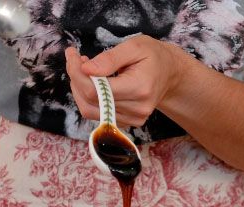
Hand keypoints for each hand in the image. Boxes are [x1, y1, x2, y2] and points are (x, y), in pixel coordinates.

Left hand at [64, 35, 188, 127]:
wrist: (170, 74)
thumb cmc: (153, 56)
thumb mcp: (134, 47)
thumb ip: (109, 59)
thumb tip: (85, 69)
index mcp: (139, 88)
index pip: (96, 90)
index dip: (77, 74)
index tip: (73, 55)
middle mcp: (137, 109)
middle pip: (90, 101)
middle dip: (76, 79)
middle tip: (76, 60)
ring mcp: (133, 118)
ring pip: (90, 111)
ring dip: (80, 90)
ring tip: (84, 70)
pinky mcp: (128, 122)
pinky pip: (98, 115)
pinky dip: (89, 99)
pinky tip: (94, 82)